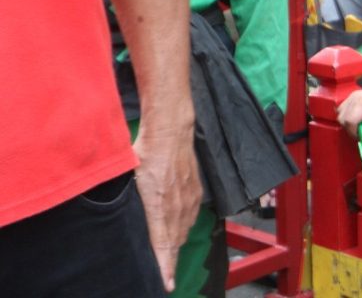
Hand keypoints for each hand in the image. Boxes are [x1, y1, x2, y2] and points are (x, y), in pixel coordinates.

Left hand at [132, 130, 201, 291]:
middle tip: (160, 274)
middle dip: (167, 259)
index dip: (164, 267)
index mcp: (158, 207)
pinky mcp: (196, 192)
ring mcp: (189, 200)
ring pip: (183, 231)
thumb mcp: (129, 178)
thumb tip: (111, 214)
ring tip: (166, 254)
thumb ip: (124, 201)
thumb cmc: (147, 153)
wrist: (171, 132)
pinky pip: (190, 218)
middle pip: (175, 243)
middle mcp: (177, 207)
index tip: (166, 285)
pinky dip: (183, 227)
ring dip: (175, 243)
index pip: (163, 245)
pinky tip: (176, 228)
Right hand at [338, 85, 361, 137]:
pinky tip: (358, 121)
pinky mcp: (352, 98)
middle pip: (342, 119)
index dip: (354, 133)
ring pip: (340, 115)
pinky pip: (343, 111)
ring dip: (348, 124)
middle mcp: (354, 98)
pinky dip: (347, 118)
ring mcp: (352, 97)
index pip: (349, 121)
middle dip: (350, 130)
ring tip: (361, 127)